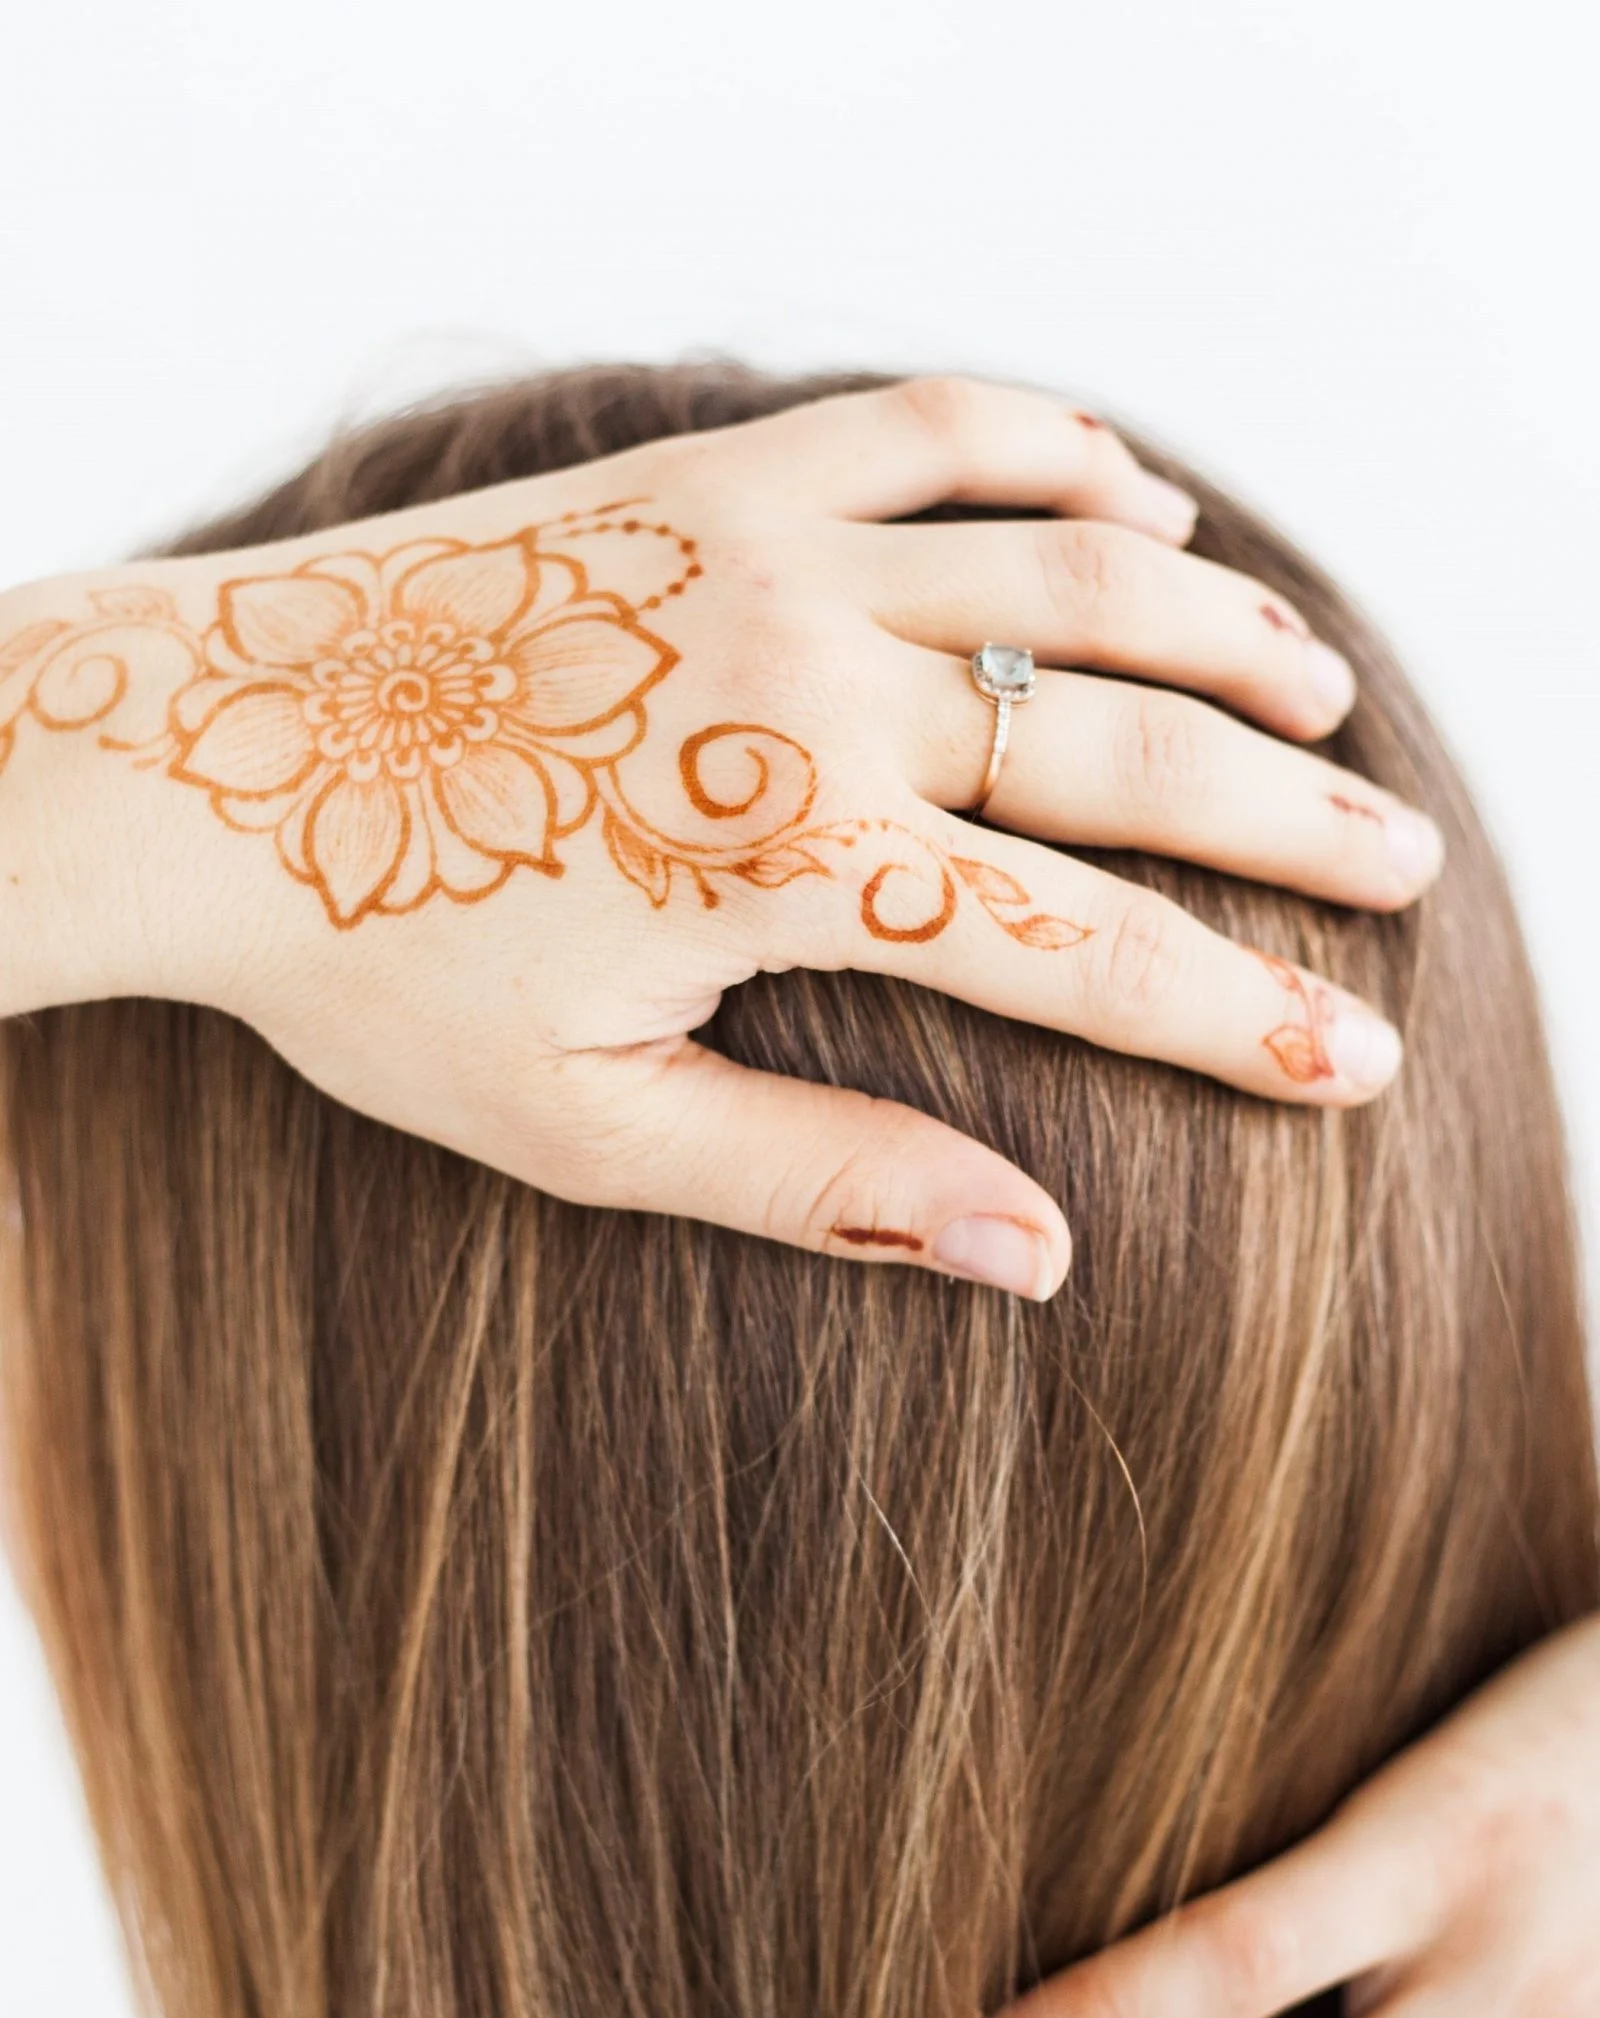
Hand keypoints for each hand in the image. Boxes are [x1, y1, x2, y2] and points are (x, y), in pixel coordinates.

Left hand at [0, 377, 1436, 1293]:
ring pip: (1067, 559)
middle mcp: (809, 675)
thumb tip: (1043, 1256)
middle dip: (1292, 817)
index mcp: (792, 859)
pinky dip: (1060, 449)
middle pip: (1123, 744)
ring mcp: (763, 544)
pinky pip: (934, 421)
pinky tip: (1135, 502)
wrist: (196, 758)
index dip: (1243, 1018)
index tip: (1362, 1067)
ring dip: (1219, 625)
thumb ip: (824, 1184)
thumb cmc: (374, 961)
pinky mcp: (710, 464)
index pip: (1088, 948)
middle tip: (1404, 862)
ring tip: (1314, 686)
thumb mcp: (589, 1127)